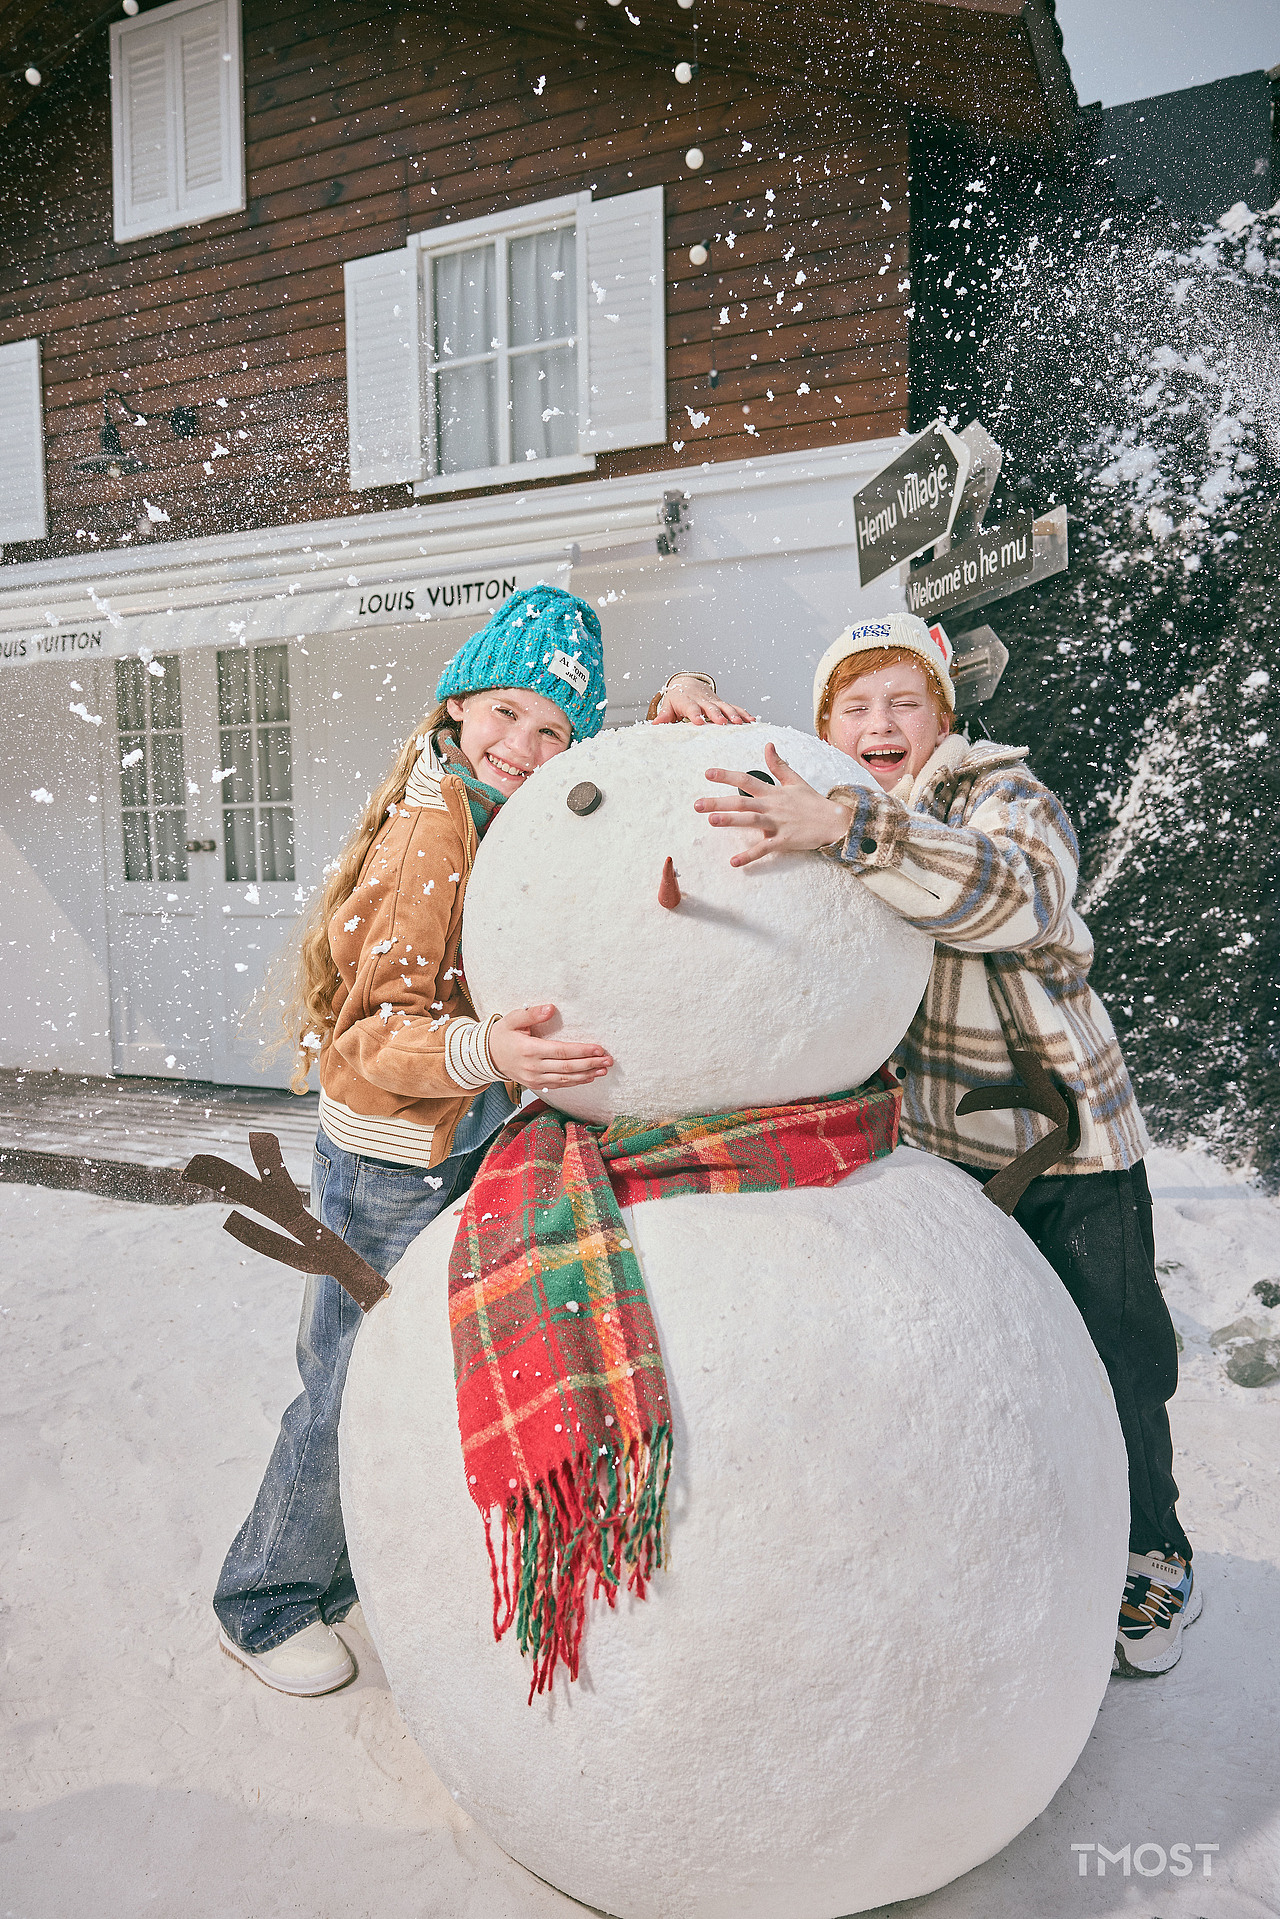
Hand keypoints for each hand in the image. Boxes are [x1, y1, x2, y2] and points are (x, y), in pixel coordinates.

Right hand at [487, 1005, 612, 1089]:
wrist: (487, 1056)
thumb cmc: (502, 1034)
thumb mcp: (513, 1019)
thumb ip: (532, 1014)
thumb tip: (550, 1009)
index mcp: (529, 1049)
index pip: (562, 1051)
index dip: (582, 1051)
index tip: (599, 1048)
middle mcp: (533, 1067)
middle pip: (568, 1067)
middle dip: (590, 1063)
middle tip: (609, 1060)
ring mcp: (534, 1078)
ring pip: (565, 1079)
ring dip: (586, 1075)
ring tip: (603, 1070)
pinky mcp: (535, 1084)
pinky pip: (558, 1085)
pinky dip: (575, 1082)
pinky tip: (588, 1077)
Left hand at [654, 676, 754, 725]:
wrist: (688, 683)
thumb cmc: (677, 697)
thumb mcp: (669, 705)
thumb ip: (664, 715)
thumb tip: (655, 724)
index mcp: (688, 701)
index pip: (691, 708)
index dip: (695, 714)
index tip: (699, 722)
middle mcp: (703, 700)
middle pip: (711, 708)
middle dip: (717, 715)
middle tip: (723, 722)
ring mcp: (714, 701)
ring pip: (725, 707)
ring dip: (733, 714)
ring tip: (740, 723)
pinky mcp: (722, 703)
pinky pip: (734, 707)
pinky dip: (743, 713)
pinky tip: (751, 720)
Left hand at [693, 741, 852, 868]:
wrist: (834, 821)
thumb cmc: (813, 802)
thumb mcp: (795, 780)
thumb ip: (778, 765)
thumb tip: (767, 745)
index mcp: (773, 792)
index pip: (746, 780)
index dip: (726, 776)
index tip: (707, 773)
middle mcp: (772, 806)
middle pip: (742, 802)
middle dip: (719, 802)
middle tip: (697, 804)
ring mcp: (778, 823)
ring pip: (751, 821)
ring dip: (731, 821)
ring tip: (711, 821)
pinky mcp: (784, 840)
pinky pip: (764, 848)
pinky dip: (749, 856)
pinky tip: (733, 862)